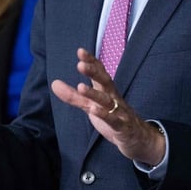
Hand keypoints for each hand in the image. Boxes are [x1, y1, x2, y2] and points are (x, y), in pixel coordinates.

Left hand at [51, 48, 164, 165]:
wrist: (136, 138)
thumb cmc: (112, 117)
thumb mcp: (90, 105)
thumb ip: (73, 96)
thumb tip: (54, 83)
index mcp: (106, 90)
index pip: (100, 72)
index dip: (91, 62)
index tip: (80, 51)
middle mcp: (113, 97)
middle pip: (105, 82)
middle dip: (93, 72)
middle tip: (80, 64)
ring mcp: (119, 111)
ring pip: (106, 101)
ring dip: (94, 93)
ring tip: (81, 87)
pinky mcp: (122, 127)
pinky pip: (113, 120)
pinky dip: (104, 115)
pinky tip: (93, 110)